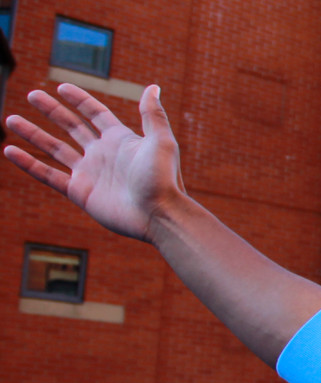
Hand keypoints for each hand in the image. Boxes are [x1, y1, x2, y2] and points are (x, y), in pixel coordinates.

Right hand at [4, 83, 184, 240]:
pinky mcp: (79, 192)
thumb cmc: (163, 179)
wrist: (158, 215)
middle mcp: (102, 154)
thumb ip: (152, 114)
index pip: (95, 113)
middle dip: (52, 111)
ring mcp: (89, 173)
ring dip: (34, 134)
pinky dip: (28, 164)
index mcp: (120, 139)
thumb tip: (152, 87)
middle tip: (31, 95)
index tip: (61, 87)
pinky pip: (48, 175)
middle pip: (71, 126)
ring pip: (55, 149)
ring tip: (11, 119)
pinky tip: (10, 151)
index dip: (79, 100)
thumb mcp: (161, 141)